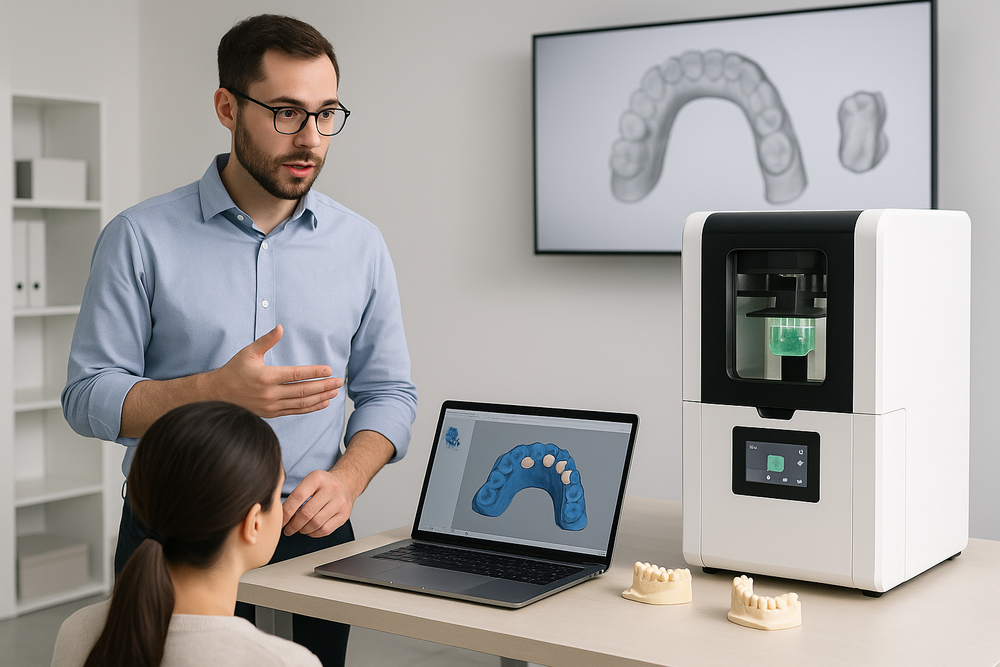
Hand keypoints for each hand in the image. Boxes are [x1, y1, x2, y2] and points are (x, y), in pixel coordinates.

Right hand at [207, 324, 342, 417]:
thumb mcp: (248, 352)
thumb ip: (266, 340)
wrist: (218, 394)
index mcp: (266, 377)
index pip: (296, 375)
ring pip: (301, 403)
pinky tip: (322, 402)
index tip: (329, 370)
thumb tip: (280, 327)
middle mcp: (270, 394)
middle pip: (303, 391)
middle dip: (323, 386)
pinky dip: (310, 408)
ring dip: (320, 397)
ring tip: (334, 392)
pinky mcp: (271, 413)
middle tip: (339, 382)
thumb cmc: (234, 370)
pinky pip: (295, 411)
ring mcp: (271, 406)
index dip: (314, 372)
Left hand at [282, 469, 356, 536]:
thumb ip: (296, 494)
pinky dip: (314, 533)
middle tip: (287, 529)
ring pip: (316, 523)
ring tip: (299, 529)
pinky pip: (325, 530)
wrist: (346, 483)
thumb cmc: (323, 484)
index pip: (297, 497)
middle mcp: (331, 489)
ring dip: (303, 530)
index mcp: (317, 478)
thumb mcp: (309, 481)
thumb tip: (279, 514)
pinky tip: (310, 530)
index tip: (280, 521)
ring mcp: (340, 502)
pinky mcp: (344, 514)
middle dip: (293, 525)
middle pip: (307, 513)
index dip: (286, 512)